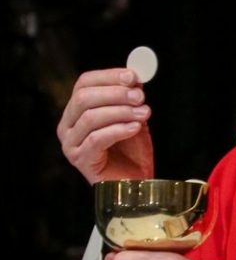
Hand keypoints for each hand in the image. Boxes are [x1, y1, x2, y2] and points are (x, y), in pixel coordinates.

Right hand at [56, 67, 154, 184]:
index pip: (84, 83)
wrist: (137, 184)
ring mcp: (70, 144)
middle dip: (115, 94)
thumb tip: (135, 75)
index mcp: (76, 110)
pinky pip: (96, 139)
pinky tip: (135, 127)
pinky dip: (118, 130)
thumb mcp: (134, 116)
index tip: (133, 77)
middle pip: (84, 98)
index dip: (109, 76)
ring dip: (121, 112)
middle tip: (140, 96)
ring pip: (90, 117)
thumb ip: (131, 98)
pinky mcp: (80, 160)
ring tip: (144, 113)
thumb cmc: (132, 151)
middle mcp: (67, 125)